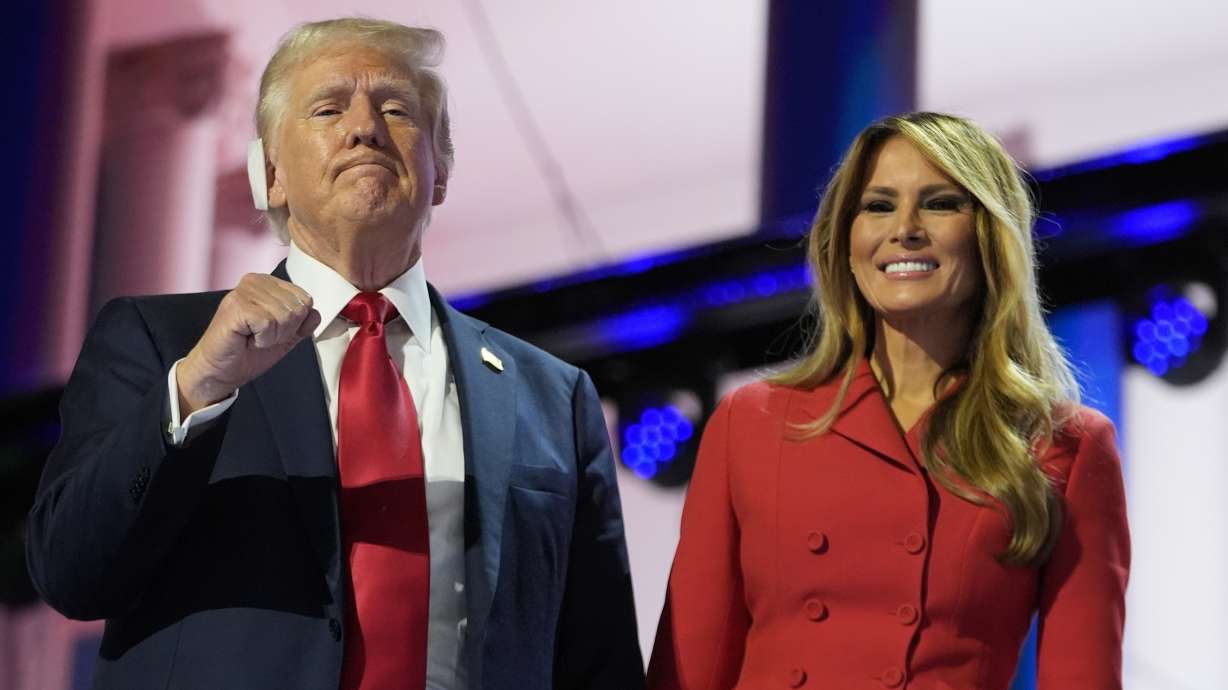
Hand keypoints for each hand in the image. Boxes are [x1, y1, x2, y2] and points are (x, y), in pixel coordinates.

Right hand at [177, 274, 321, 414]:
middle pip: (298, 308)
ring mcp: (244, 291)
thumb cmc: (248, 352)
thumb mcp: (285, 336)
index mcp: (269, 284)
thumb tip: (314, 312)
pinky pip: (269, 323)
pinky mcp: (236, 306)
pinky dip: (262, 339)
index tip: (272, 331)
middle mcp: (256, 281)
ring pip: (285, 315)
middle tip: (261, 336)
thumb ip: (303, 323)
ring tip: (254, 337)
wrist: (221, 371)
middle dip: (285, 331)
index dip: (295, 324)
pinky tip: (247, 338)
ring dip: (273, 336)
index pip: (305, 300)